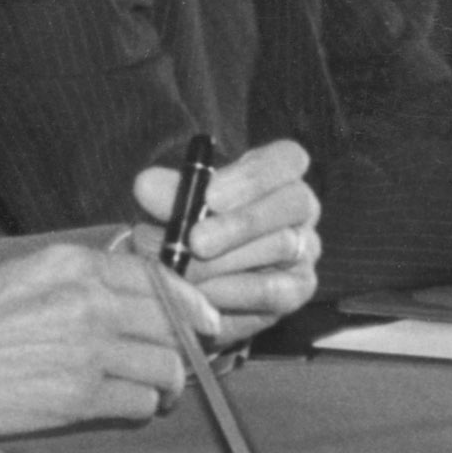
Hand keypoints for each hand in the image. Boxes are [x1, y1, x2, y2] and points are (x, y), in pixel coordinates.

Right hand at [0, 245, 196, 434]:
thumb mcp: (22, 274)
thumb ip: (77, 277)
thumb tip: (126, 292)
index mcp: (72, 264)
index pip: (157, 276)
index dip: (189, 300)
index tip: (202, 316)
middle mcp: (89, 301)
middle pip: (173, 323)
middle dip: (186, 344)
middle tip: (184, 358)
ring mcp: (89, 351)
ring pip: (167, 366)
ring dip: (168, 381)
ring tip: (157, 388)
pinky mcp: (81, 397)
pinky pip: (141, 402)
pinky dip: (142, 407)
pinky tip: (127, 405)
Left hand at [128, 137, 319, 327]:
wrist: (191, 280)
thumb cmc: (188, 227)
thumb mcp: (176, 206)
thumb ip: (167, 194)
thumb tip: (145, 185)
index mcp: (277, 172)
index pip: (289, 158)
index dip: (254, 175)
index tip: (210, 194)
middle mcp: (300, 206)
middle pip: (293, 201)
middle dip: (241, 222)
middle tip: (195, 241)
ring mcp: (306, 248)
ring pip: (283, 246)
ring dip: (229, 260)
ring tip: (185, 270)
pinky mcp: (299, 288)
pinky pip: (276, 290)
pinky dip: (235, 292)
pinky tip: (202, 294)